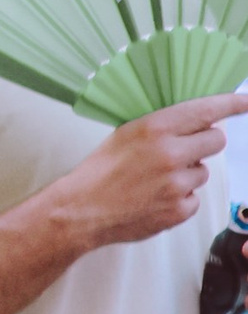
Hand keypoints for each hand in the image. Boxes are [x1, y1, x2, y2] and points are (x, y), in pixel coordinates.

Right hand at [62, 96, 247, 252]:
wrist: (81, 211)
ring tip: (157, 181)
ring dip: (188, 174)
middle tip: (182, 151)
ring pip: (204, 172)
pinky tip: (156, 199)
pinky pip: (194, 198)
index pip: (206, 110)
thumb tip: (192, 123)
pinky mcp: (179, 209)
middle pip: (215, 140)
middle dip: (203, 143)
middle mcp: (171, 153)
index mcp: (155, 128)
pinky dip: (180, 199)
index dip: (232, 104)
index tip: (247, 102)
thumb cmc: (99, 172)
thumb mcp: (125, 134)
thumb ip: (161, 127)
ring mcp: (177, 184)